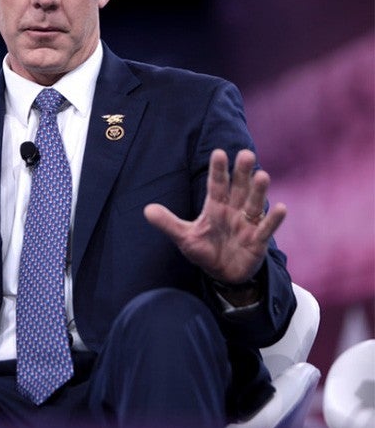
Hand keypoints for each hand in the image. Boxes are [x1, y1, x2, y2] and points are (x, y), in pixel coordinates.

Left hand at [143, 149, 286, 284]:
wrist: (223, 275)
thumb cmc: (205, 251)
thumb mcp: (184, 238)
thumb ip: (168, 223)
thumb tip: (146, 210)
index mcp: (215, 207)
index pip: (216, 185)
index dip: (217, 170)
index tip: (218, 153)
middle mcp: (233, 211)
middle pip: (238, 189)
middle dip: (241, 173)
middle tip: (245, 153)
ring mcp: (247, 225)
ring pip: (254, 204)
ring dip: (258, 191)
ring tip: (262, 175)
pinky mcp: (258, 241)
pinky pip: (267, 229)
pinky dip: (273, 220)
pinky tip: (281, 208)